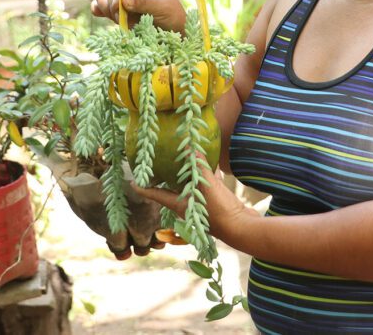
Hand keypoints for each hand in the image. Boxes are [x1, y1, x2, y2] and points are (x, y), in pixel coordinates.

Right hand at [91, 0, 185, 32]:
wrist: (172, 29)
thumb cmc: (171, 14)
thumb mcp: (162, 7)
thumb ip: (143, 3)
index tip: (123, 11)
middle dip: (117, 9)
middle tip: (129, 22)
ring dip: (110, 12)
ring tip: (124, 22)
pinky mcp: (116, 8)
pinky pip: (99, 6)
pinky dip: (100, 11)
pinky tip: (105, 17)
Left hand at [132, 164, 257, 243]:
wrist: (240, 228)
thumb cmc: (218, 211)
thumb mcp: (206, 186)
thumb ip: (198, 166)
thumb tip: (189, 145)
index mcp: (178, 204)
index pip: (155, 194)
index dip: (142, 188)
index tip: (131, 182)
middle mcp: (187, 205)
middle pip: (170, 190)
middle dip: (164, 178)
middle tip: (158, 163)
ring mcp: (201, 204)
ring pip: (190, 186)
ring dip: (186, 175)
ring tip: (182, 160)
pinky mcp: (215, 202)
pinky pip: (207, 185)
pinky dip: (206, 174)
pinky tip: (210, 163)